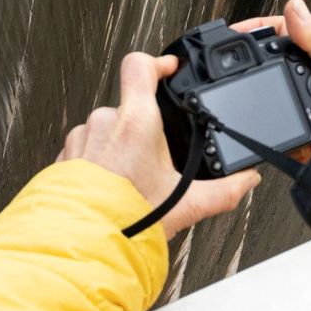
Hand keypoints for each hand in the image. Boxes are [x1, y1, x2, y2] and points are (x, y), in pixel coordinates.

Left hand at [56, 53, 261, 238]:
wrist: (84, 246)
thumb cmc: (125, 222)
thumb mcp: (185, 205)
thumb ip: (223, 190)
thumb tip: (245, 180)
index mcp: (135, 122)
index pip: (140, 66)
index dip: (158, 63)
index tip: (169, 70)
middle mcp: (103, 122)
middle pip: (129, 107)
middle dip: (143, 130)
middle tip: (154, 160)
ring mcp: (81, 138)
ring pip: (106, 129)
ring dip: (119, 147)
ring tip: (131, 180)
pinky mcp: (65, 156)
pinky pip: (86, 148)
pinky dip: (99, 161)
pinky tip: (111, 186)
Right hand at [231, 0, 310, 164]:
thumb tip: (294, 6)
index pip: (285, 35)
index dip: (259, 32)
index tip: (234, 33)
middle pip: (279, 73)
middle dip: (262, 80)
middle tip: (244, 83)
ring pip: (285, 109)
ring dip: (278, 117)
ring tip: (270, 120)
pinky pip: (297, 141)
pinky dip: (291, 145)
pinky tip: (291, 146)